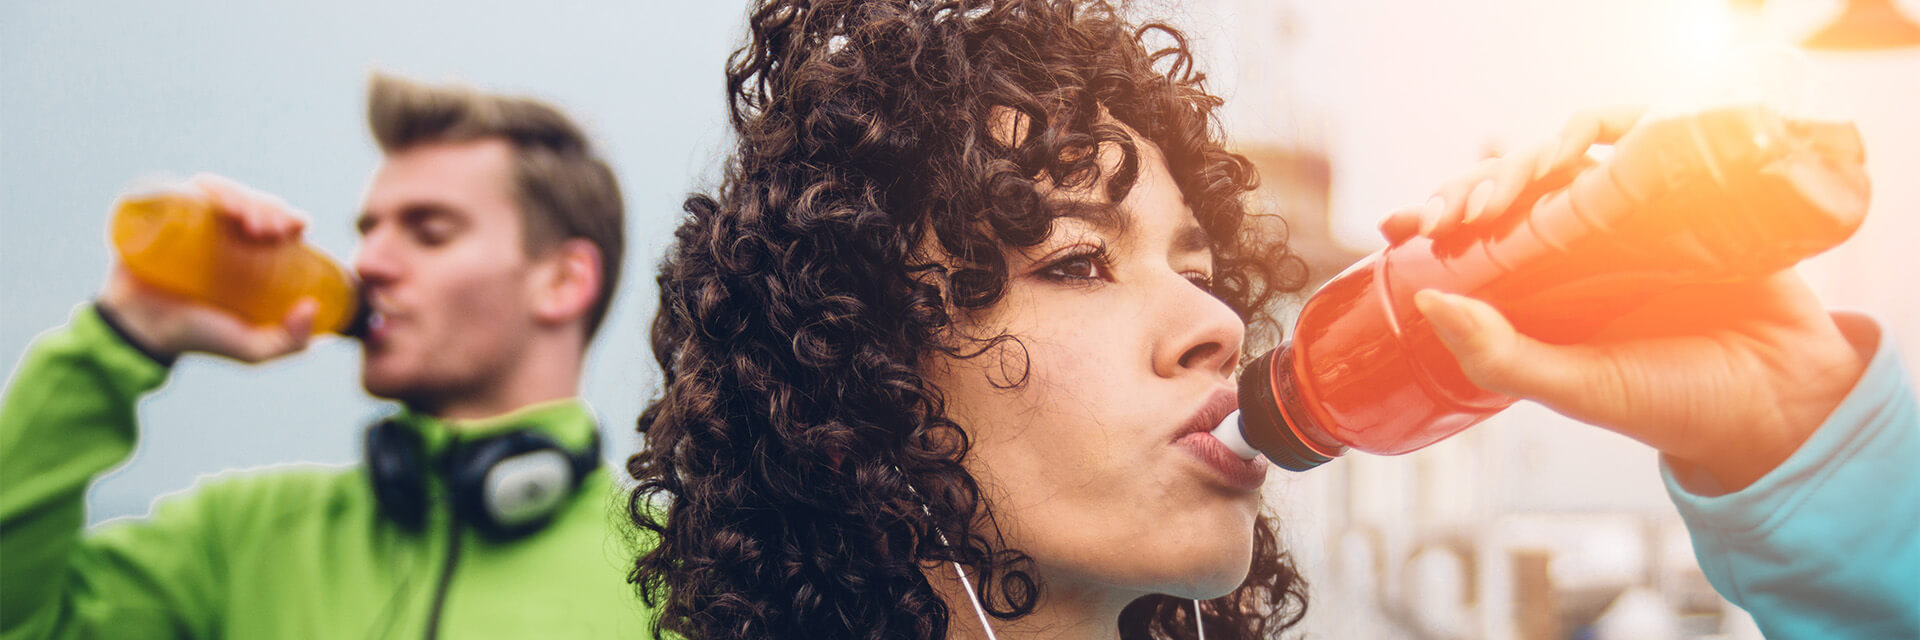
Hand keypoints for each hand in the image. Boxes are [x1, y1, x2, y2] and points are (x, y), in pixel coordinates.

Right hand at [98, 173, 317, 362]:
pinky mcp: (165, 213)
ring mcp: (194, 220)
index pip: (279, 223)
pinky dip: (211, 189)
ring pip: (227, 192)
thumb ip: (290, 342)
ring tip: (249, 222)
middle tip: (272, 230)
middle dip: (271, 207)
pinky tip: (221, 204)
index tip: (296, 230)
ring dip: (244, 197)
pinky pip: (189, 189)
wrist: (141, 332)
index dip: (292, 218)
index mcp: (251, 253)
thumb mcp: (252, 349)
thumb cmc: (198, 337)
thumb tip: (312, 306)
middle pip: (255, 203)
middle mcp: (225, 232)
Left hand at [1383, 107, 1871, 490]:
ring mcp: (1640, 213)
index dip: (1441, 212)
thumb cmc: (1673, 403)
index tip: (1403, 224)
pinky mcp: (1694, 194)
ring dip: (1539, 153)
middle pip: (1516, 180)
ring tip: (1526, 180)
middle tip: (1462, 209)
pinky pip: (1652, 140)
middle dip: (1478, 182)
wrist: (1781, 402)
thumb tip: (1426, 303)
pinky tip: (1594, 150)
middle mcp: (1587, 240)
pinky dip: (1620, 130)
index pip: (1479, 226)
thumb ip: (1501, 357)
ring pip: (1575, 151)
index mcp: (1548, 282)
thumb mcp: (1576, 388)